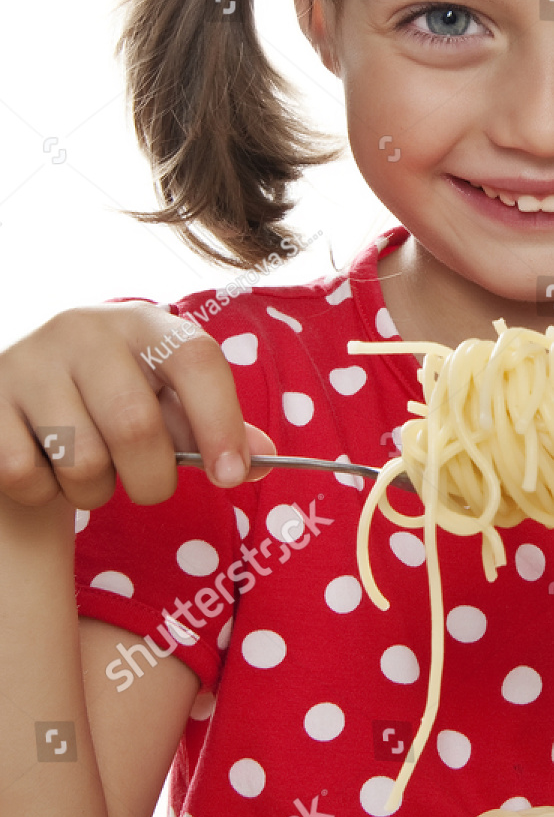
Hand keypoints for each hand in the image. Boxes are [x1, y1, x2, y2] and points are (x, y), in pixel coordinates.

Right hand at [0, 303, 273, 510]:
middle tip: (150, 486)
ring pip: (81, 460)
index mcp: (144, 323)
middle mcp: (85, 330)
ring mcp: (28, 361)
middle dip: (153, 480)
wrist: (25, 396)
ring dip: (95, 491)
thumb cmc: (114, 401)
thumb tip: (265, 459)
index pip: (196, 359)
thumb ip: (217, 430)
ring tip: (92, 472)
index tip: (231, 476)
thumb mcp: (168, 402)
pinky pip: (25, 474)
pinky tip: (47, 469)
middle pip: (135, 425)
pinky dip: (44, 493)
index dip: (220, 422)